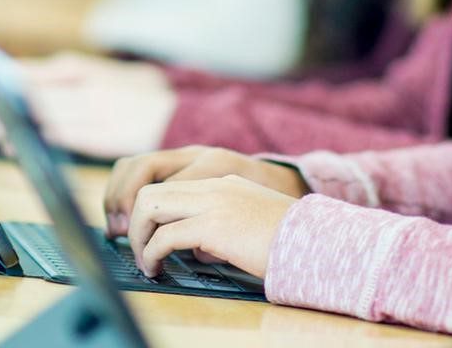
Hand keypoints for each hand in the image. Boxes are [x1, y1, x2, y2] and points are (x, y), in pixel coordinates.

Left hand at [0, 54, 174, 159]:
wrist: (183, 111)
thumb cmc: (134, 99)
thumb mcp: (97, 79)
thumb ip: (61, 87)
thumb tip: (16, 97)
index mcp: (74, 68)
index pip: (17, 71)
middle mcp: (78, 81)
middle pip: (19, 91)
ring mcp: (90, 104)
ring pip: (33, 111)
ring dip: (1, 126)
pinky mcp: (102, 129)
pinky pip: (58, 135)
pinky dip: (32, 141)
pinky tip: (16, 150)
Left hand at [124, 174, 296, 277]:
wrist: (317, 242)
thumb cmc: (288, 242)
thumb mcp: (249, 224)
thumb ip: (220, 228)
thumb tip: (197, 249)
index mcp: (223, 182)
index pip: (170, 185)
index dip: (150, 212)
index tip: (146, 237)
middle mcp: (214, 186)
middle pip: (150, 190)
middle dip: (133, 221)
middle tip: (136, 248)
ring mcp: (214, 202)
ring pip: (149, 206)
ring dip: (138, 236)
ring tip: (145, 261)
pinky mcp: (214, 226)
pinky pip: (165, 237)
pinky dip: (152, 254)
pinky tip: (156, 269)